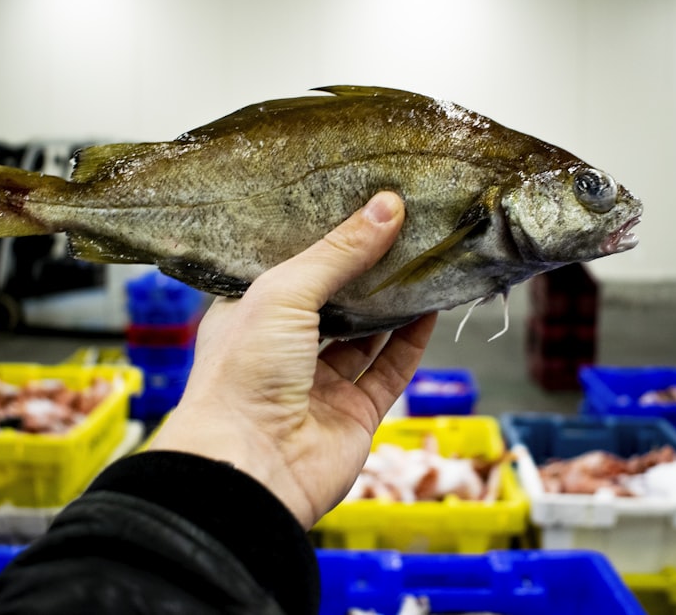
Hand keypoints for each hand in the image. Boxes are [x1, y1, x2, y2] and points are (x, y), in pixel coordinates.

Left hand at [148, 192, 437, 527]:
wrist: (251, 468)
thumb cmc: (244, 372)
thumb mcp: (284, 293)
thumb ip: (338, 252)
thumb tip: (387, 207)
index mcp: (248, 317)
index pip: (289, 270)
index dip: (324, 241)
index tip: (359, 206)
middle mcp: (282, 349)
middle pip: (333, 301)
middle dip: (365, 270)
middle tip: (402, 228)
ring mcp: (319, 385)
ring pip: (366, 336)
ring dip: (393, 303)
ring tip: (423, 259)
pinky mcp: (354, 415)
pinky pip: (389, 371)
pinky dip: (412, 342)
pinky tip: (431, 309)